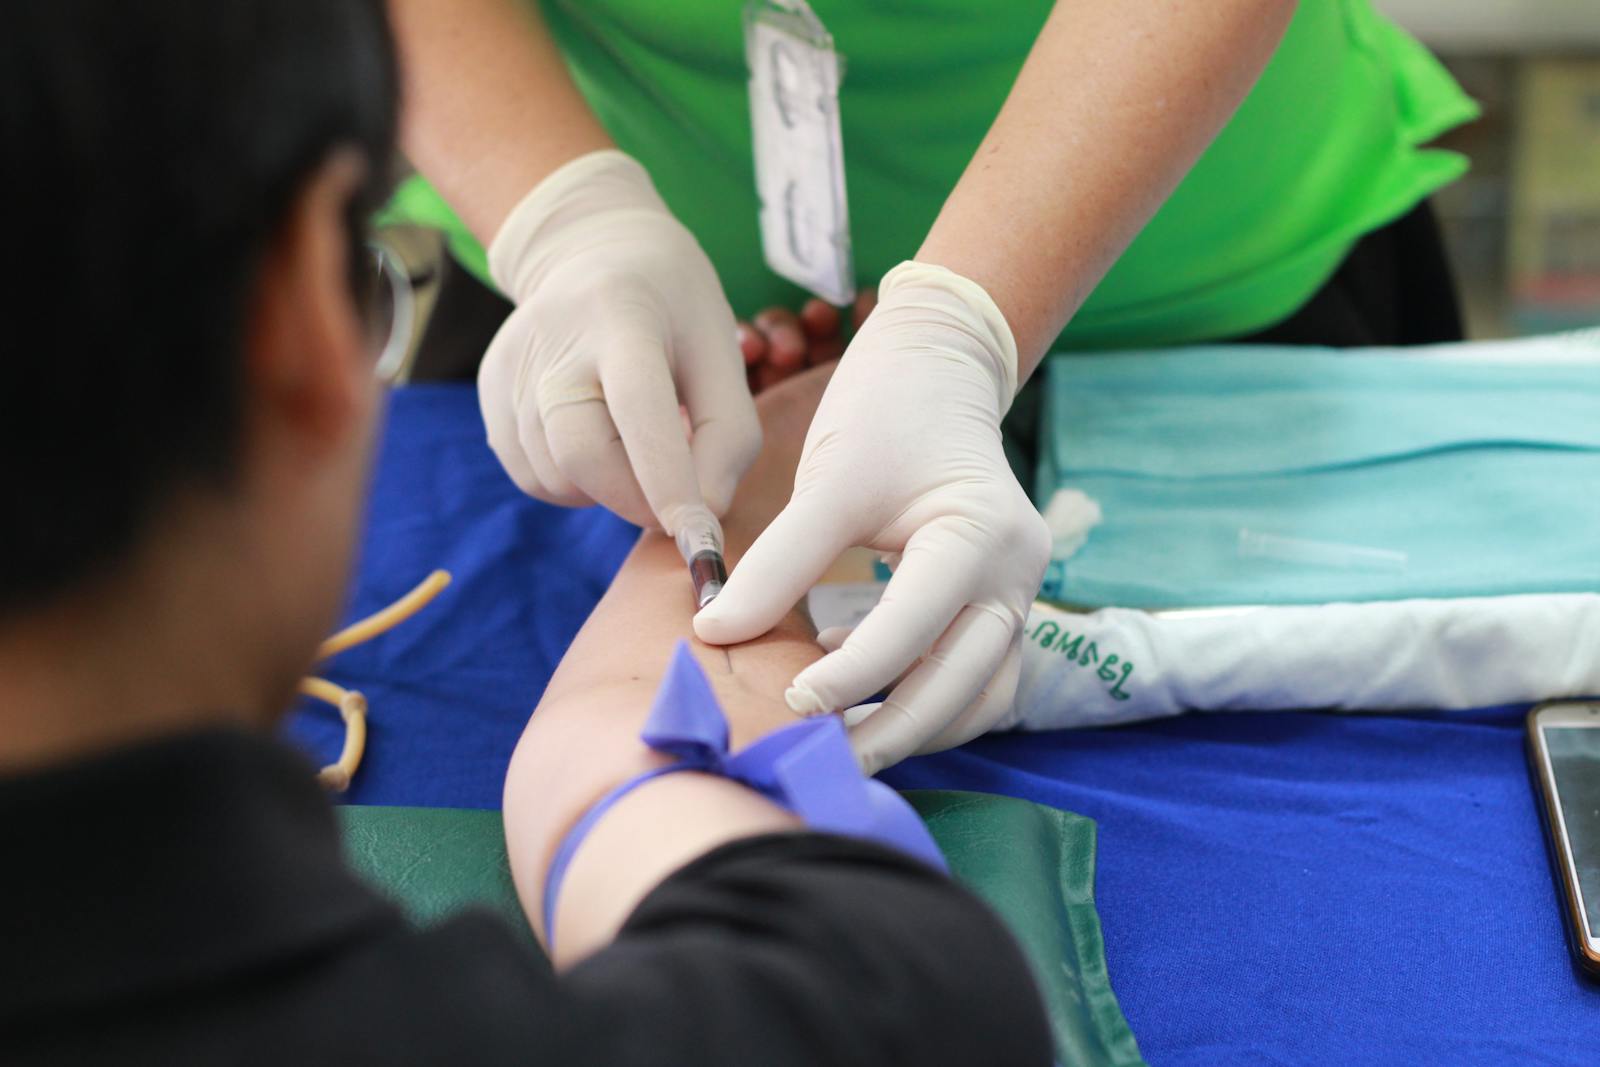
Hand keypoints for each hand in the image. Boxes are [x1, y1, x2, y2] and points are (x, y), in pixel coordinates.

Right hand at [478, 150, 760, 533]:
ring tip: (634, 443)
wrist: (593, 250)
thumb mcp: (722, 351)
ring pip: (557, 477)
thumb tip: (704, 514)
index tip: (700, 536)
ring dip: (608, 489)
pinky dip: (575, 483)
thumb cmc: (674, 309)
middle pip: (581, 454)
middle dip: (636, 498)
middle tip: (675, 500)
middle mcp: (554, 340)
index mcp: (622, 317)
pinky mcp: (491, 393)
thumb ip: (729, 435)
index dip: (668, 479)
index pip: (639, 408)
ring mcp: (512, 368)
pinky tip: (598, 440)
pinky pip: (534, 476)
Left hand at [694, 262, 1050, 773]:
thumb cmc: (885, 412)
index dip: (850, 676)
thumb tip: (714, 632)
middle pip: (963, 686)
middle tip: (817, 758)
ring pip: (979, 697)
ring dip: (915, 729)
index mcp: (983, 537)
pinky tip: (860, 693)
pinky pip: (974, 679)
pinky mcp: (999, 605)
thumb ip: (778, 562)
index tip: (787, 702)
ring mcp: (1018, 595)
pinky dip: (926, 701)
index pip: (915, 631)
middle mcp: (1017, 576)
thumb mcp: (830, 481)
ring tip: (839, 744)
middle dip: (891, 731)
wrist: (939, 366)